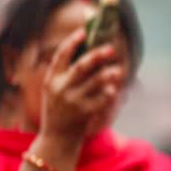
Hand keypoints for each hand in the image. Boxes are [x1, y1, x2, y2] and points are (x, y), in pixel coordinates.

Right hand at [38, 27, 124, 145]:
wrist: (56, 138)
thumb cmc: (61, 109)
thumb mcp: (56, 90)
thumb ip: (68, 74)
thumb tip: (92, 51)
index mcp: (52, 79)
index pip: (61, 56)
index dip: (72, 42)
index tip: (84, 31)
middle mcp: (60, 88)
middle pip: (81, 66)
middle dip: (97, 56)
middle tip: (112, 48)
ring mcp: (72, 101)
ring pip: (95, 82)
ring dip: (109, 74)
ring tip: (119, 70)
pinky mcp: (84, 113)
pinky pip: (101, 99)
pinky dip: (109, 93)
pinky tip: (114, 90)